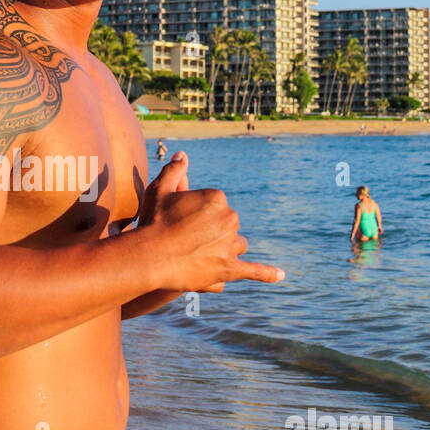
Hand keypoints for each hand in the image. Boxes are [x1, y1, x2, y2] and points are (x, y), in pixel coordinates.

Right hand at [140, 152, 283, 290]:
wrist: (150, 256)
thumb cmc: (153, 222)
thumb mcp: (159, 190)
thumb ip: (174, 170)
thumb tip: (183, 154)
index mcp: (217, 198)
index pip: (214, 205)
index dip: (196, 215)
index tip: (179, 221)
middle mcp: (230, 218)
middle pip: (226, 225)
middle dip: (211, 232)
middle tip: (184, 240)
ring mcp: (231, 244)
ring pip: (236, 245)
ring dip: (224, 249)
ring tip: (201, 255)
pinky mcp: (229, 268)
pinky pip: (253, 270)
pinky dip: (267, 274)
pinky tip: (279, 275)